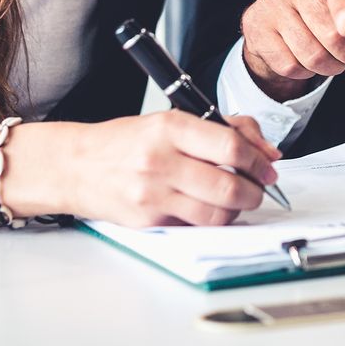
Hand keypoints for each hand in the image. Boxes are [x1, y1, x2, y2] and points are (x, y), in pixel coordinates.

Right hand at [59, 111, 281, 225]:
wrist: (75, 166)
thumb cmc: (126, 141)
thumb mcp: (170, 119)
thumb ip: (222, 128)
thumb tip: (266, 151)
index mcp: (170, 127)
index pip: (230, 146)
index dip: (258, 160)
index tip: (269, 166)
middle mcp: (160, 160)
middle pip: (228, 185)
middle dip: (255, 190)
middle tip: (260, 188)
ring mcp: (152, 194)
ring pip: (216, 213)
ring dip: (238, 209)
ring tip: (238, 200)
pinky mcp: (147, 220)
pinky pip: (194, 226)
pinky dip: (211, 220)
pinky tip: (210, 209)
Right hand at [241, 0, 344, 102]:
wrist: (288, 10)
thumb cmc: (336, 4)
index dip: (344, 6)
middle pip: (331, 33)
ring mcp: (271, 2)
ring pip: (311, 55)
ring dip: (332, 66)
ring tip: (335, 56)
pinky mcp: (256, 26)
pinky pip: (290, 66)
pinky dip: (306, 71)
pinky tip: (308, 56)